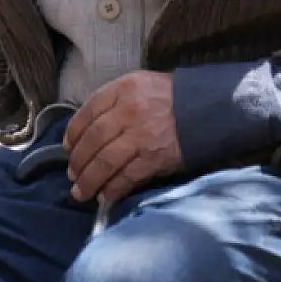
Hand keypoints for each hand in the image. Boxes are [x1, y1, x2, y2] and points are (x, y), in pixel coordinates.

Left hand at [62, 71, 183, 204]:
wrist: (212, 108)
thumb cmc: (172, 98)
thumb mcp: (140, 85)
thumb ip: (114, 102)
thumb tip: (87, 131)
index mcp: (124, 89)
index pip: (88, 111)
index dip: (73, 132)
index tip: (68, 147)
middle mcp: (130, 110)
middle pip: (93, 139)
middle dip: (78, 161)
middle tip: (72, 175)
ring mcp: (142, 135)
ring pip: (105, 161)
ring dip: (90, 180)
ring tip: (81, 192)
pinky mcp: (156, 157)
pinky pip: (127, 176)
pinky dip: (114, 188)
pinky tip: (105, 196)